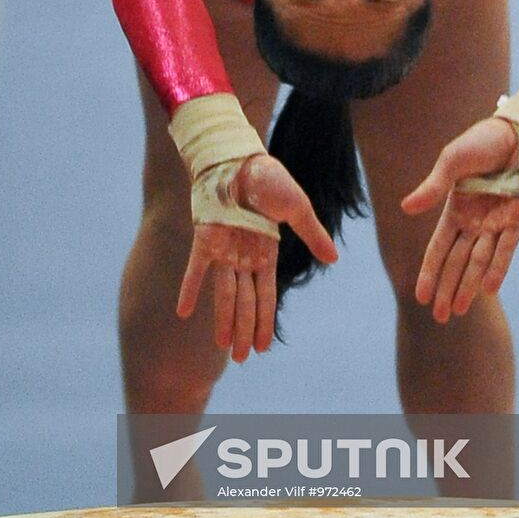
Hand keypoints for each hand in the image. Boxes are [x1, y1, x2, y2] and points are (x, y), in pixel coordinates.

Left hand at [176, 155, 337, 360]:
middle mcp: (244, 257)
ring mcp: (224, 249)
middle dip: (245, 331)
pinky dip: (190, 290)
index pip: (266, 296)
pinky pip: (197, 269)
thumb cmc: (271, 181)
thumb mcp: (298, 208)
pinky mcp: (205, 238)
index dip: (265, 322)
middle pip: (246, 302)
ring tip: (224, 347)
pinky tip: (184, 312)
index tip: (264, 348)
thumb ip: (312, 234)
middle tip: (242, 359)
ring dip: (224, 320)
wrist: (242, 158)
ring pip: (225, 294)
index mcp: (267, 253)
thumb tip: (334, 259)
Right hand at [401, 118, 518, 321]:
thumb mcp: (451, 162)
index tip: (420, 297)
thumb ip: (432, 188)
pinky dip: (497, 268)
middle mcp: (475, 222)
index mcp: (455, 210)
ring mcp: (497, 223)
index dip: (429, 273)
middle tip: (440, 319)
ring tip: (458, 312)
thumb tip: (405, 209)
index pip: (438, 249)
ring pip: (479, 262)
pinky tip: (488, 290)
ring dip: (469, 287)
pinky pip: (506, 249)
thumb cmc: (481, 143)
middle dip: (447, 290)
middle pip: (457, 263)